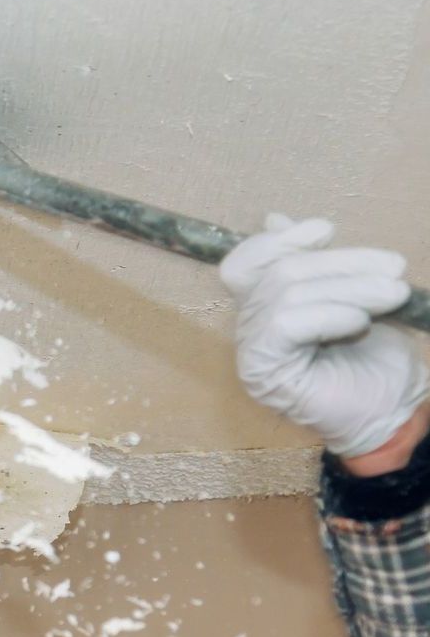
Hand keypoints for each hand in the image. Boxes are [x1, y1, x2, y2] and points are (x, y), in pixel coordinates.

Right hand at [220, 214, 427, 460]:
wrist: (391, 417)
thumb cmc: (372, 359)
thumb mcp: (346, 295)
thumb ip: (312, 264)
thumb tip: (274, 218)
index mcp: (261, 306)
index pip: (243, 263)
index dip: (277, 241)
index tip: (325, 230)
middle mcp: (248, 327)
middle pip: (279, 272)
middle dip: (339, 263)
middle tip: (393, 266)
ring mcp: (251, 350)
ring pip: (286, 293)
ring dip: (348, 288)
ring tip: (393, 295)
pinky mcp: (262, 370)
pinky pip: (286, 324)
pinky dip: (328, 315)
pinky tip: (359, 322)